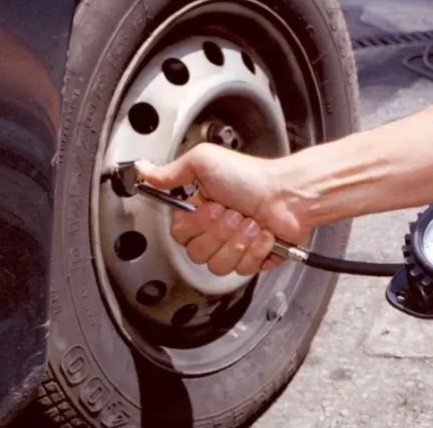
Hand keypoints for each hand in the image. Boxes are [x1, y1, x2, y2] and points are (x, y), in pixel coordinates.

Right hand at [137, 143, 306, 275]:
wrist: (288, 194)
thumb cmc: (252, 176)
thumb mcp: (204, 162)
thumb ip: (171, 172)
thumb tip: (143, 171)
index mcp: (200, 211)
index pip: (180, 235)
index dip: (195, 226)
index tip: (210, 206)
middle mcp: (216, 231)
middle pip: (198, 253)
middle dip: (219, 231)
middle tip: (233, 212)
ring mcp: (235, 247)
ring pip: (219, 265)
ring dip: (238, 241)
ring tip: (251, 222)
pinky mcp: (254, 260)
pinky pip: (243, 269)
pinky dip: (256, 249)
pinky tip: (264, 234)